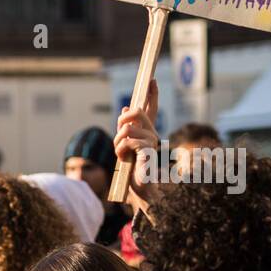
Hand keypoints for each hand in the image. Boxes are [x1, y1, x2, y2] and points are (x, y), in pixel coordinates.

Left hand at [114, 79, 161, 212]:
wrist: (141, 190)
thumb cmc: (133, 171)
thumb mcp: (126, 147)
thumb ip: (127, 130)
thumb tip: (124, 110)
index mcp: (148, 133)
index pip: (151, 109)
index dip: (152, 94)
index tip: (151, 80)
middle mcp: (153, 134)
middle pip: (136, 112)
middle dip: (122, 120)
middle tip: (119, 136)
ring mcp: (152, 142)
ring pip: (127, 128)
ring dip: (118, 142)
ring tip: (121, 155)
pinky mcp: (148, 151)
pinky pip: (128, 141)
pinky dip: (120, 150)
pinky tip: (124, 159)